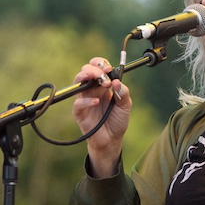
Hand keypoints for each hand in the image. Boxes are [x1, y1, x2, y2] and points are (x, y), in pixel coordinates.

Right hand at [71, 57, 131, 177]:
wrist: (112, 140)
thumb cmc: (117, 121)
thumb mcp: (126, 106)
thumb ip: (124, 93)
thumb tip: (117, 82)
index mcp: (103, 85)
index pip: (98, 67)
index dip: (101, 64)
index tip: (109, 68)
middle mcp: (92, 89)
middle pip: (86, 70)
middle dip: (95, 70)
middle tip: (105, 79)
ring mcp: (85, 99)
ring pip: (78, 82)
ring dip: (87, 77)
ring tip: (99, 82)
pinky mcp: (79, 112)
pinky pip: (78, 103)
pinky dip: (87, 101)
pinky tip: (97, 102)